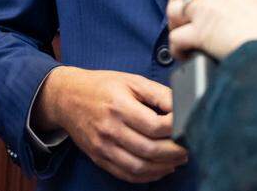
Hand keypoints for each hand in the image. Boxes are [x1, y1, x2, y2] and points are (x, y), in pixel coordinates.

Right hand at [35, 67, 186, 182]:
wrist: (67, 97)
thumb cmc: (103, 86)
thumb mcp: (132, 80)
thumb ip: (159, 93)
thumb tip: (184, 105)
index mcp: (120, 106)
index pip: (155, 126)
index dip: (177, 128)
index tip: (188, 125)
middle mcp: (110, 129)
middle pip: (150, 149)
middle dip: (176, 151)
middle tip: (189, 146)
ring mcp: (103, 147)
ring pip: (139, 167)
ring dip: (164, 167)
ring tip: (179, 159)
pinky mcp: (99, 158)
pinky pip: (126, 174)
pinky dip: (147, 176)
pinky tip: (161, 168)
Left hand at [167, 0, 256, 60]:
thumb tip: (255, 30)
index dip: (210, 4)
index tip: (212, 19)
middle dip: (183, 6)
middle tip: (187, 23)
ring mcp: (208, 10)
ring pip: (175, 9)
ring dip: (175, 25)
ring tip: (183, 39)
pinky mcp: (199, 31)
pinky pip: (176, 37)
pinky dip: (177, 49)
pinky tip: (185, 56)